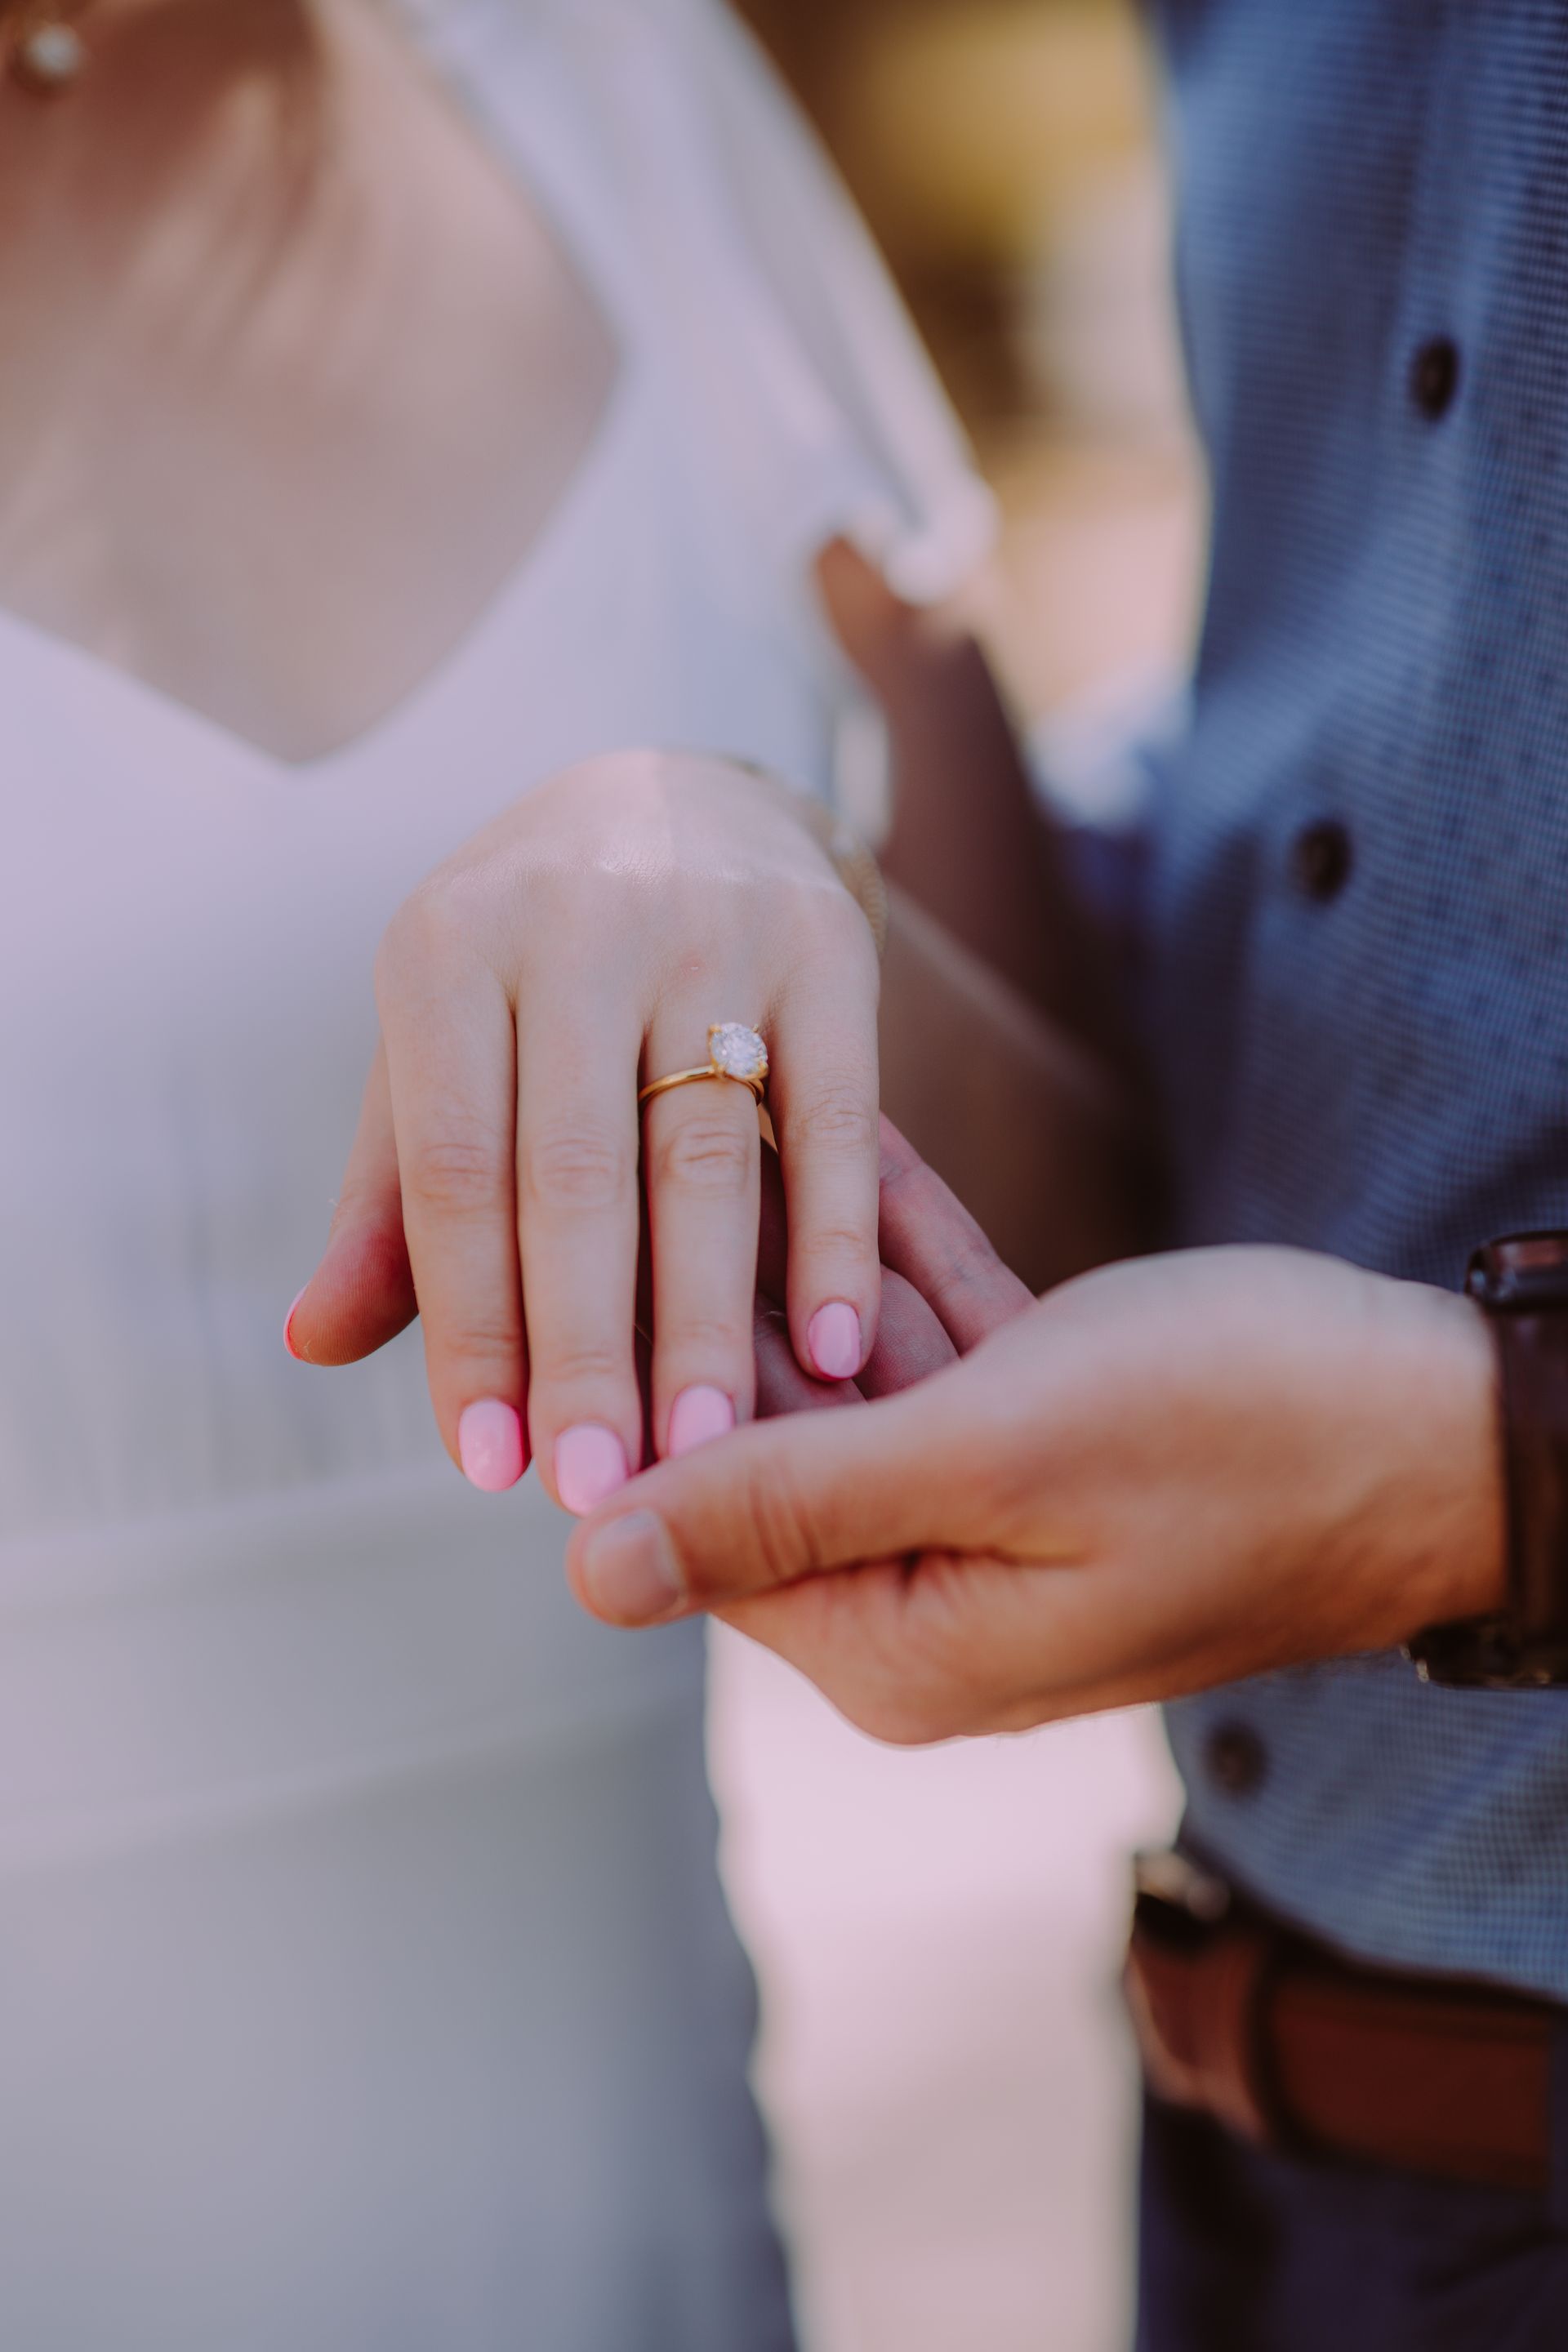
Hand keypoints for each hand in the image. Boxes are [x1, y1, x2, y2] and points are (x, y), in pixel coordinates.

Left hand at [286, 751, 881, 1511]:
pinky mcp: (829, 945)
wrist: (680, 800)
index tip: (490, 1467)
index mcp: (448, 949)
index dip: (472, 1326)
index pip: (455, 1171)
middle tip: (597, 1492)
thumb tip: (313, 1344)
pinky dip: (839, 1237)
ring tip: (704, 1454)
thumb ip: (392, 1199)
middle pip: (580, 1174)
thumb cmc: (530, 970)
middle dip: (587, 1348)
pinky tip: (838, 1351)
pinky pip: (843, 1113)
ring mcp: (712, 929)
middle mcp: (575, 925)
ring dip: (707, 1319)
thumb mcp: (439, 1048)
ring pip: (710, 1157)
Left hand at [567, 1216, 1505, 1741]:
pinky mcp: (1046, 1450)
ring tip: (735, 1101)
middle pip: (769, 1434)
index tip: (594, 1221)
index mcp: (894, 1641)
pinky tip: (851, 1131)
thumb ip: (787, 1504)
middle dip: (727, 1283)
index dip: (644, 1369)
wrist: (1454, 1430)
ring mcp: (988, 1523)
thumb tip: (586, 1565)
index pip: (701, 1513)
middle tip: (652, 1134)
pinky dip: (905, 1251)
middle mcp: (924, 1600)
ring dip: (813, 1243)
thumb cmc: (1248, 1436)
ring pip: (853, 1371)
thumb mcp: (996, 1457)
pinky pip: (939, 1345)